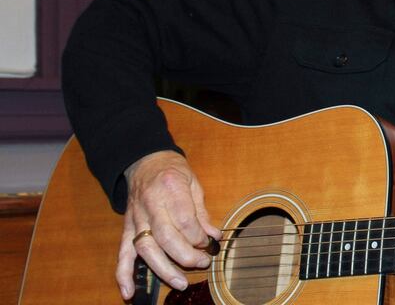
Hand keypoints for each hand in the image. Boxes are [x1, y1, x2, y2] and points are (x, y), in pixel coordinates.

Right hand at [116, 150, 220, 299]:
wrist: (144, 161)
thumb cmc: (172, 171)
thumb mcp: (193, 183)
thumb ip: (202, 212)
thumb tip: (214, 236)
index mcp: (170, 188)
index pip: (184, 220)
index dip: (198, 236)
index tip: (208, 242)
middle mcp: (150, 204)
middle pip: (166, 237)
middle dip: (186, 255)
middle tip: (203, 262)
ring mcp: (136, 218)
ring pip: (145, 248)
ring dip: (163, 269)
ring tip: (180, 283)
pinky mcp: (127, 228)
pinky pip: (122, 253)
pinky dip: (123, 275)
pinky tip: (129, 292)